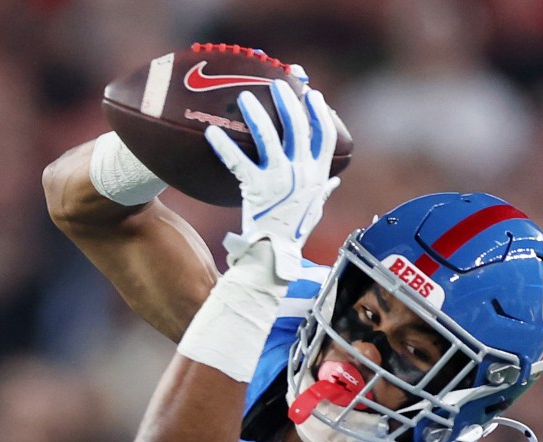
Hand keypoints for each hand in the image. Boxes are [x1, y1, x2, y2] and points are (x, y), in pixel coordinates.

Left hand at [203, 74, 341, 283]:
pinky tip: (210, 132)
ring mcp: (280, 180)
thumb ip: (322, 191)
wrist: (274, 256)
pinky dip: (223, 145)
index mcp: (317, 175)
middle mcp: (301, 173)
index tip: (312, 94)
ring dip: (257, 114)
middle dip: (288, 101)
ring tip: (244, 96)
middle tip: (277, 83)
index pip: (324, 136)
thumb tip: (332, 181)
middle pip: (298, 128)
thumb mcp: (314, 210)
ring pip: (269, 137)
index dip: (319, 113)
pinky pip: (238, 161)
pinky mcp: (257, 189)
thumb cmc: (292, 234)